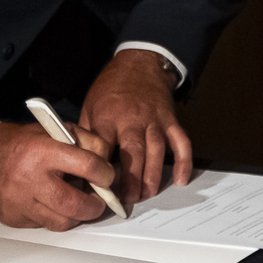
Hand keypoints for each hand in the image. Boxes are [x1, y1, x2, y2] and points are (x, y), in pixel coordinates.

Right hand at [0, 120, 116, 230]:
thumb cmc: (22, 144)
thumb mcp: (56, 130)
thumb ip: (86, 141)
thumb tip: (107, 164)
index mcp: (42, 151)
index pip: (87, 166)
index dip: (105, 174)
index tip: (107, 177)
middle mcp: (28, 178)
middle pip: (74, 204)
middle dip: (94, 206)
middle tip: (100, 201)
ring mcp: (18, 201)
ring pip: (60, 222)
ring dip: (76, 216)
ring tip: (78, 204)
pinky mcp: (12, 218)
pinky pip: (43, 225)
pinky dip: (54, 217)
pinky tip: (54, 205)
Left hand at [79, 49, 192, 205]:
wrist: (140, 63)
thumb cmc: (112, 88)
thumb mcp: (89, 107)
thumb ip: (86, 136)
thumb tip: (78, 165)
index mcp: (108, 117)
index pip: (102, 148)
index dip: (98, 171)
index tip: (96, 190)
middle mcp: (132, 119)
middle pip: (133, 153)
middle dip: (131, 179)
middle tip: (128, 199)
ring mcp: (154, 120)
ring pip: (157, 151)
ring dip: (153, 175)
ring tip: (147, 194)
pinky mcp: (170, 120)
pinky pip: (181, 142)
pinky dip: (183, 161)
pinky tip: (180, 179)